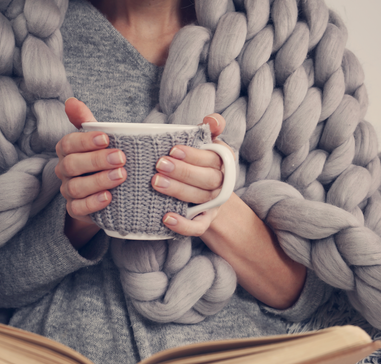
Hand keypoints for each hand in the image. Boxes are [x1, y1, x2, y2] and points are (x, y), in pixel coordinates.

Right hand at [54, 98, 126, 246]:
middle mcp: (64, 171)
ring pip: (76, 187)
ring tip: (121, 176)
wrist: (106, 193)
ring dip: (99, 181)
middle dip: (97, 160)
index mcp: (67, 151)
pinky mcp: (75, 209)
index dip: (85, 141)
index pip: (68, 143)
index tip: (107, 138)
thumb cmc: (101, 159)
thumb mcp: (97, 139)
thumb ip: (85, 120)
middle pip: (72, 165)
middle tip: (121, 158)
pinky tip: (109, 198)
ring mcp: (68, 191)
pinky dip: (93, 203)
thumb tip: (71, 101)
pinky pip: (78, 208)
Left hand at [154, 114, 234, 236]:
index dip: (194, 155)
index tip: (173, 149)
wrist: (206, 195)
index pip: (213, 159)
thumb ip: (210, 128)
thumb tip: (212, 120)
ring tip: (156, 182)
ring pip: (200, 198)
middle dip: (183, 172)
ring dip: (178, 191)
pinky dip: (183, 225)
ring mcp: (214, 204)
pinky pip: (198, 227)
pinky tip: (166, 218)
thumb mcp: (206, 143)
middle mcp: (222, 183)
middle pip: (208, 179)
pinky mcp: (205, 221)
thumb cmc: (200, 162)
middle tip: (159, 165)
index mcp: (224, 162)